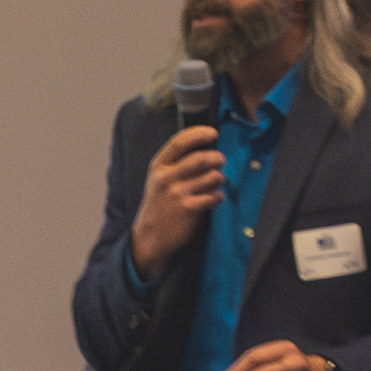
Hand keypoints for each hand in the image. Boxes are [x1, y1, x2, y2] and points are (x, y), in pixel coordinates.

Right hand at [130, 125, 224, 273]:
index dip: (199, 134)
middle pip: (200, 158)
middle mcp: (166, 178)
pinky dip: (218, 196)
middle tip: (221, 161)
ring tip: (216, 182)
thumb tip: (207, 152)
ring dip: (219, 178)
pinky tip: (214, 198)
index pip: (180, 142)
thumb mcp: (158, 181)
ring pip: (212, 176)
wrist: (150, 236)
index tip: (213, 133)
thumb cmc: (158, 205)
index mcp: (158, 167)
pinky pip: (214, 195)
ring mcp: (177, 193)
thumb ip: (176, 165)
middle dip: (216, 158)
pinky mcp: (189, 208)